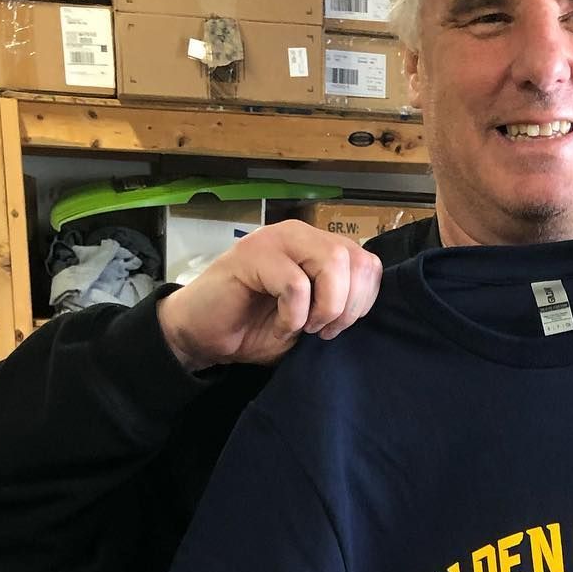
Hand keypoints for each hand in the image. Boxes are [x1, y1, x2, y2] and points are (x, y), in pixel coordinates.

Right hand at [157, 221, 383, 371]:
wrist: (203, 335)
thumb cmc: (255, 328)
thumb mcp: (309, 321)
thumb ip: (337, 304)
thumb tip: (366, 306)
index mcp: (318, 247)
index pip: (368, 263)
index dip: (362, 302)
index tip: (334, 328)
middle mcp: (302, 236)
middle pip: (357, 260)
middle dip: (348, 308)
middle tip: (321, 330)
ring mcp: (277, 240)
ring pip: (333, 262)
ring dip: (325, 306)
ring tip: (302, 326)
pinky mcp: (253, 254)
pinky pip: (296, 284)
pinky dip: (293, 315)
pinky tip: (278, 324)